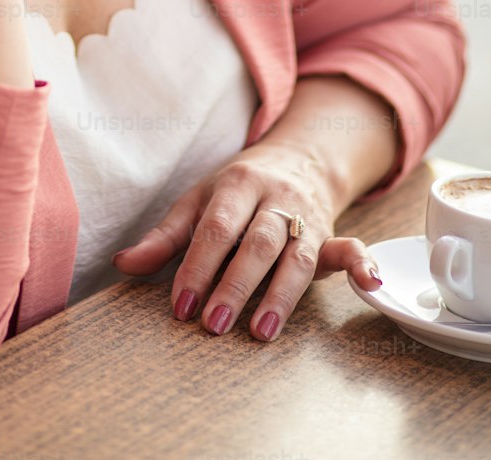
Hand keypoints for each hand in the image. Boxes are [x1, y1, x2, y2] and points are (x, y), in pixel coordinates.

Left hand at [109, 141, 381, 341]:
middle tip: (213, 324)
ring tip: (261, 331)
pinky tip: (368, 283)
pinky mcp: (331, 234)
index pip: (215, 227)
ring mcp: (306, 215)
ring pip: (297, 254)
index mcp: (236, 184)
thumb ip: (164, 237)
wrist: (296, 158)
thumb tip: (122, 264)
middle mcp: (275, 197)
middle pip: (256, 242)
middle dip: (235, 284)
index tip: (180, 306)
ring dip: (281, 293)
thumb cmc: (235, 190)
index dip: (197, 266)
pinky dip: (361, 263)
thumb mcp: (197, 200)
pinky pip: (349, 245)